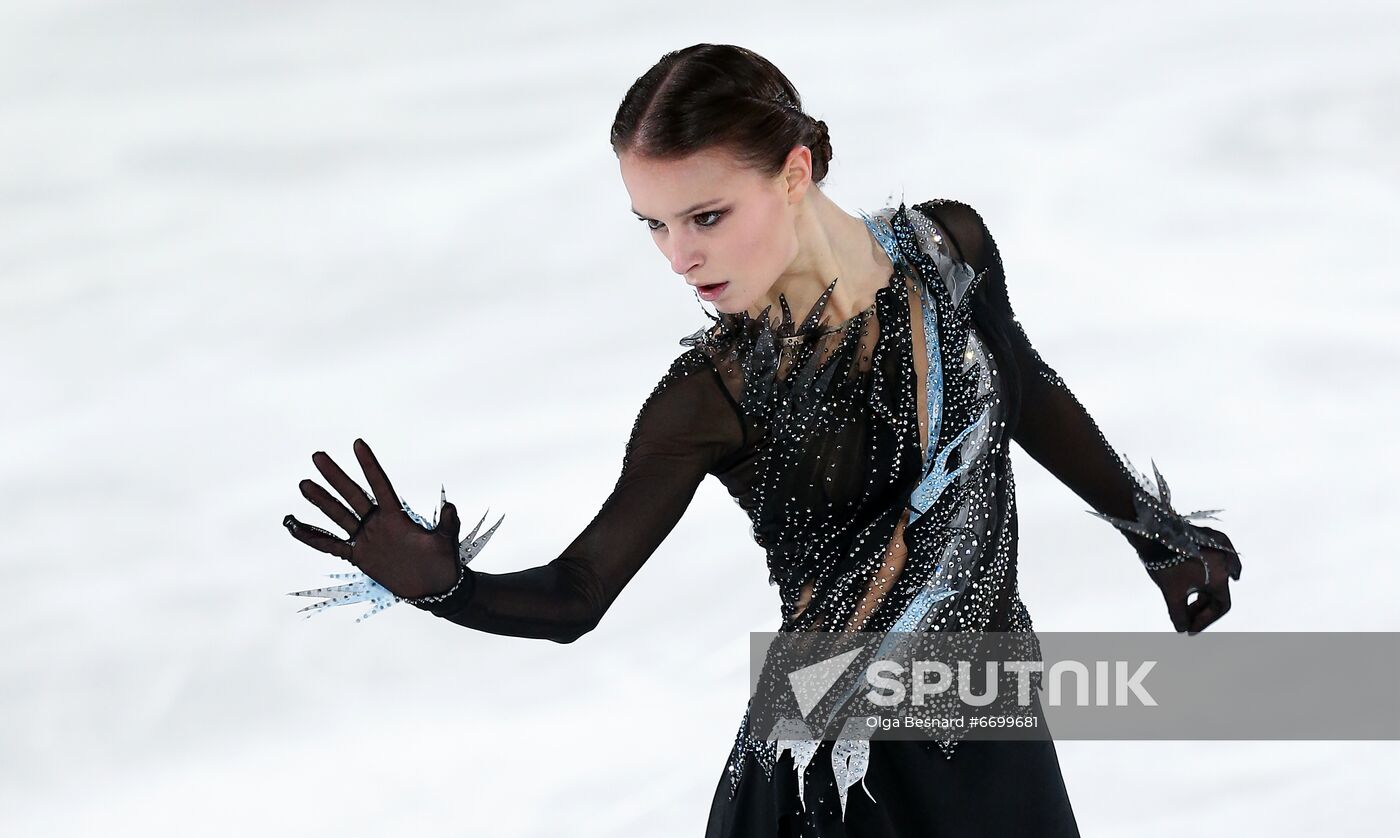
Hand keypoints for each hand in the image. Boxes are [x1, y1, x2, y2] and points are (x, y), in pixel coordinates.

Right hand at [283, 438, 462, 599]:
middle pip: (353, 495)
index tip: (357, 443)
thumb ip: (447, 524)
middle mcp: (378, 523)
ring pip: (339, 516)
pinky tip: (295, 526)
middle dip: (336, 476)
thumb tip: (450, 507)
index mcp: (397, 516)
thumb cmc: (443, 562)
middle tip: (318, 455)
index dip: (369, 465)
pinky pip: (332, 546)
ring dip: (321, 501)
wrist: (434, 587)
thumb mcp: (446, 542)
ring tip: (305, 483)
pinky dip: (313, 538)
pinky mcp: (359, 556)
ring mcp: (367, 538)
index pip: (380, 485)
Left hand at [1145, 525, 1241, 634]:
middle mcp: (1226, 562)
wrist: (1152, 532)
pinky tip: (1207, 579)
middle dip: (1202, 608)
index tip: (1191, 629)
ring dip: (1203, 593)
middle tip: (1186, 619)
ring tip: (1186, 605)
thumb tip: (1182, 629)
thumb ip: (1179, 614)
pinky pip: (1219, 557)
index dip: (1206, 621)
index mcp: (1220, 577)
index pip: (1221, 606)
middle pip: (1218, 592)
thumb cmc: (1163, 562)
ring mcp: (1219, 547)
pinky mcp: (1210, 537)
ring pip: (1216, 577)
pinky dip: (1213, 571)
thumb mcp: (1172, 593)